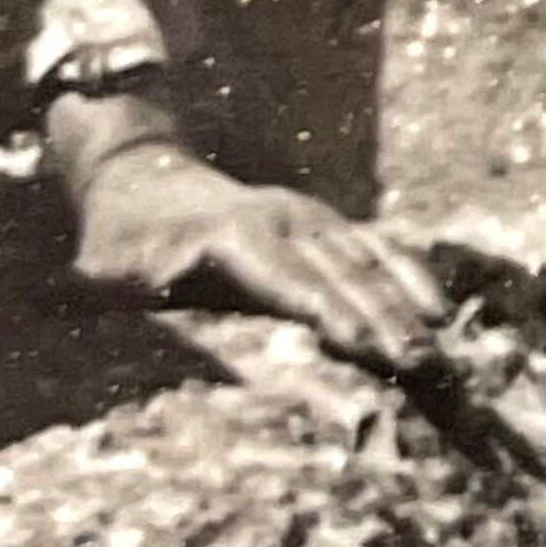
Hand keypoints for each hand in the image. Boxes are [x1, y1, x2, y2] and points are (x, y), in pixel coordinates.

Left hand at [70, 134, 443, 372]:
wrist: (143, 180)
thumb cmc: (119, 245)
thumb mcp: (106, 272)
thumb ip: (131, 287)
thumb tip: (162, 297)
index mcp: (233, 236)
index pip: (291, 279)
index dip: (328, 309)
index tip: (362, 343)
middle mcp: (284, 221)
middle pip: (343, 274)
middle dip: (385, 319)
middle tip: (422, 367)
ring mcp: (311, 219)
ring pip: (369, 262)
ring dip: (405, 306)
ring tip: (439, 350)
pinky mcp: (325, 227)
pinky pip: (378, 249)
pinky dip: (410, 278)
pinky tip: (438, 312)